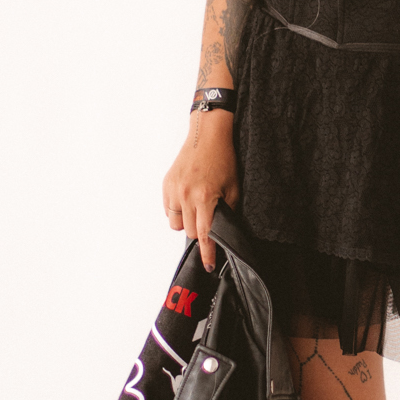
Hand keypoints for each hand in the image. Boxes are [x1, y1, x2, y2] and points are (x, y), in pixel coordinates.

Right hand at [163, 109, 238, 271]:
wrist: (207, 134)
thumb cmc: (223, 158)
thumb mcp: (233, 187)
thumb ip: (229, 211)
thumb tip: (226, 231)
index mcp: (205, 197)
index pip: (206, 235)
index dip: (207, 253)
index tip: (208, 265)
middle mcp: (186, 195)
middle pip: (190, 232)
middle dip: (200, 231)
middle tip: (209, 219)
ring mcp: (173, 190)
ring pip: (176, 224)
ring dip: (187, 222)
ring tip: (197, 209)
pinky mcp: (166, 184)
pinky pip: (168, 209)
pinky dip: (177, 209)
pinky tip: (188, 199)